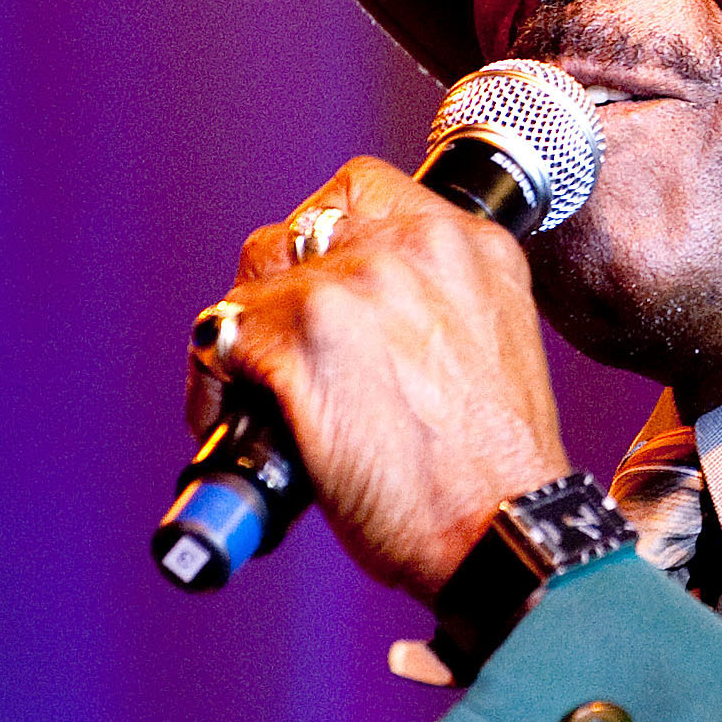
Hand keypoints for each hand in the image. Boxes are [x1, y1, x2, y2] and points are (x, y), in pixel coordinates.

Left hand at [186, 157, 568, 600]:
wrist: (504, 531)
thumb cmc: (495, 471)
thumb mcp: (487, 345)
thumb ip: (431, 302)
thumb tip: (352, 310)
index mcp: (469, 243)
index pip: (359, 190)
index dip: (322, 242)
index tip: (314, 289)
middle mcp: (414, 246)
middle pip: (295, 235)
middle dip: (275, 296)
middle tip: (279, 358)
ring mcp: (354, 286)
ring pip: (252, 286)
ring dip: (243, 341)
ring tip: (255, 401)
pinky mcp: (304, 337)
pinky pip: (221, 338)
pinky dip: (217, 389)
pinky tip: (242, 429)